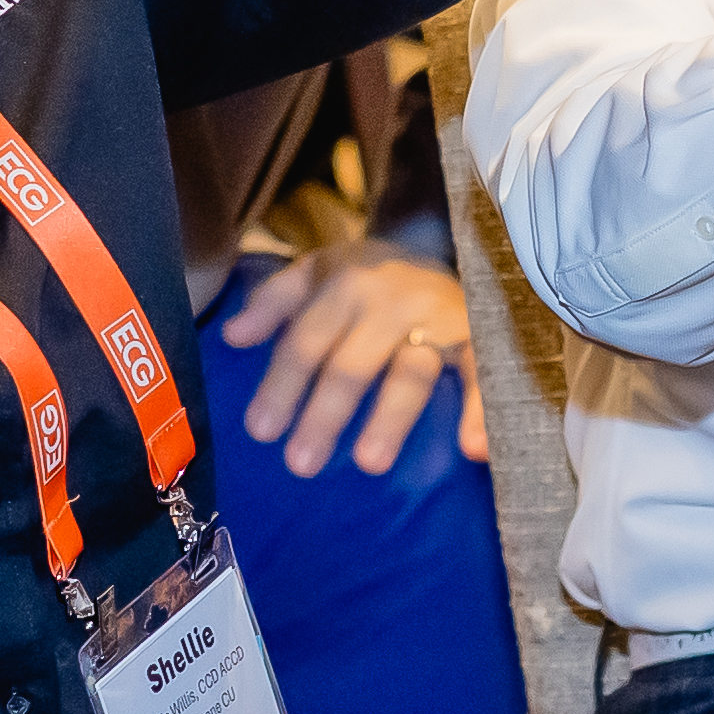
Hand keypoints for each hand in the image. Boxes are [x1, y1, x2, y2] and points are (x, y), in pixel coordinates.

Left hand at [225, 239, 469, 474]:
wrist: (445, 249)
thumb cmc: (369, 276)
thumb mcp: (317, 272)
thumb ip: (273, 301)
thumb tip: (232, 336)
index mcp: (347, 283)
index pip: (307, 340)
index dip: (282, 385)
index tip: (261, 431)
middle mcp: (391, 300)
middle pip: (351, 364)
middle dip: (325, 414)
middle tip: (301, 463)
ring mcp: (437, 318)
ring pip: (408, 374)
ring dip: (389, 419)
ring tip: (369, 464)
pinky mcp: (477, 337)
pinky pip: (479, 376)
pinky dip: (480, 410)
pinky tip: (474, 449)